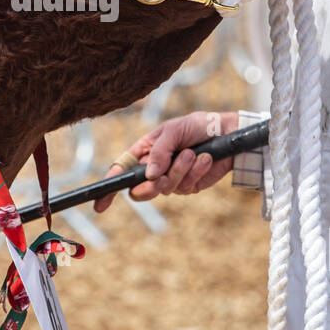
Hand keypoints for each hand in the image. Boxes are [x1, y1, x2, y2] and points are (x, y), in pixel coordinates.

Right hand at [93, 111, 238, 212]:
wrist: (228, 134)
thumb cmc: (198, 126)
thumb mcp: (174, 130)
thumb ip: (160, 151)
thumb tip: (151, 175)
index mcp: (144, 151)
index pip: (121, 171)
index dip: (109, 188)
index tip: (100, 204)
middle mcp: (154, 167)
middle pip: (140, 190)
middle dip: (152, 185)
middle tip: (164, 175)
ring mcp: (171, 179)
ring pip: (165, 188)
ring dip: (180, 171)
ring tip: (193, 154)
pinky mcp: (189, 185)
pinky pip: (186, 186)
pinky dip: (196, 172)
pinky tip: (205, 159)